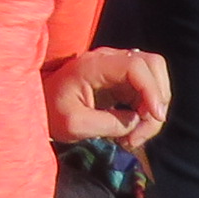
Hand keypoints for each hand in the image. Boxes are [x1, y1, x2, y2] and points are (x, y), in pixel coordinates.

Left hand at [44, 47, 171, 148]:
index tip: (155, 116)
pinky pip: (145, 91)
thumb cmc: (52, 112)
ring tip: (133, 136)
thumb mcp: (75, 124)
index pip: (135, 65)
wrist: (40, 106)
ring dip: (153, 108)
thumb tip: (135, 120)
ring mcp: (116, 68)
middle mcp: (109, 60)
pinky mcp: (120, 81)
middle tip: (142, 131)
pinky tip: (132, 130)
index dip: (151, 89)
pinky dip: (147, 111)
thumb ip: (108, 123)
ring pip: (153, 78)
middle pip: (152, 65)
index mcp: (94, 65)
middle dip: (158, 98)